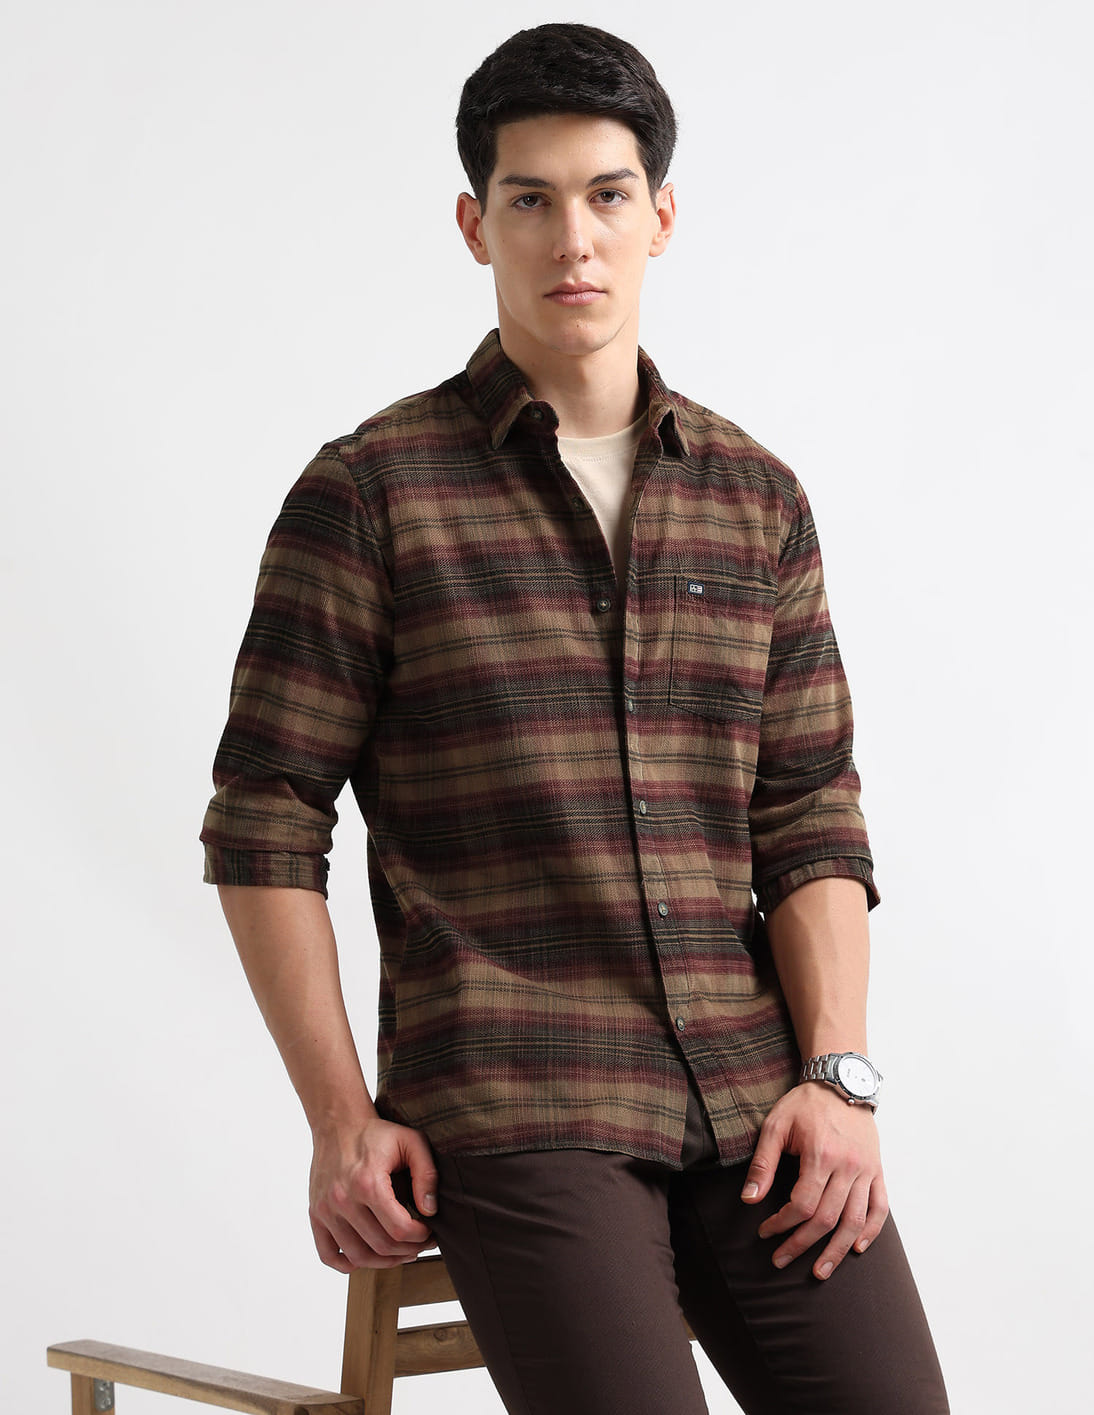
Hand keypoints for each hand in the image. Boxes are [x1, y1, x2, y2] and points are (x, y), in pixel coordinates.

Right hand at [308, 1115, 438, 1272]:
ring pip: (358, 1256)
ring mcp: (325, 1210)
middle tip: (420, 1243)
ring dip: (384, 1261)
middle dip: (407, 1250)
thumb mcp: (412, 1142)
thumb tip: (430, 1211)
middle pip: (380, 1246)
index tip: (429, 1232)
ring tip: (400, 1252)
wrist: (339, 1123)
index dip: (420, 1237)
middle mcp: (343, 1200)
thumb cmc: (377, 1133)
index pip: (399, 1229)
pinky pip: (328, 1254)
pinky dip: (348, 1263)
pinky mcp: (315, 1214)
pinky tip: (367, 1256)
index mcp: (368, 1183)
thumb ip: (426, 1174)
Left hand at [740, 1082, 888, 1279]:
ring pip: (855, 1221)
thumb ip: (763, 1163)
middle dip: (801, 1244)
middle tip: (780, 1260)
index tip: (765, 1232)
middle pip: (827, 1219)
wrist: (841, 1081)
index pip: (802, 1205)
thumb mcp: (776, 1125)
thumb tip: (749, 1199)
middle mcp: (848, 1167)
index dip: (781, 1224)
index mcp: (821, 1155)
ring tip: (819, 1270)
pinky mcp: (877, 1171)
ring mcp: (866, 1170)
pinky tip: (856, 1247)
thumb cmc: (805, 1104)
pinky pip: (880, 1208)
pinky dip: (870, 1231)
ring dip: (837, 1250)